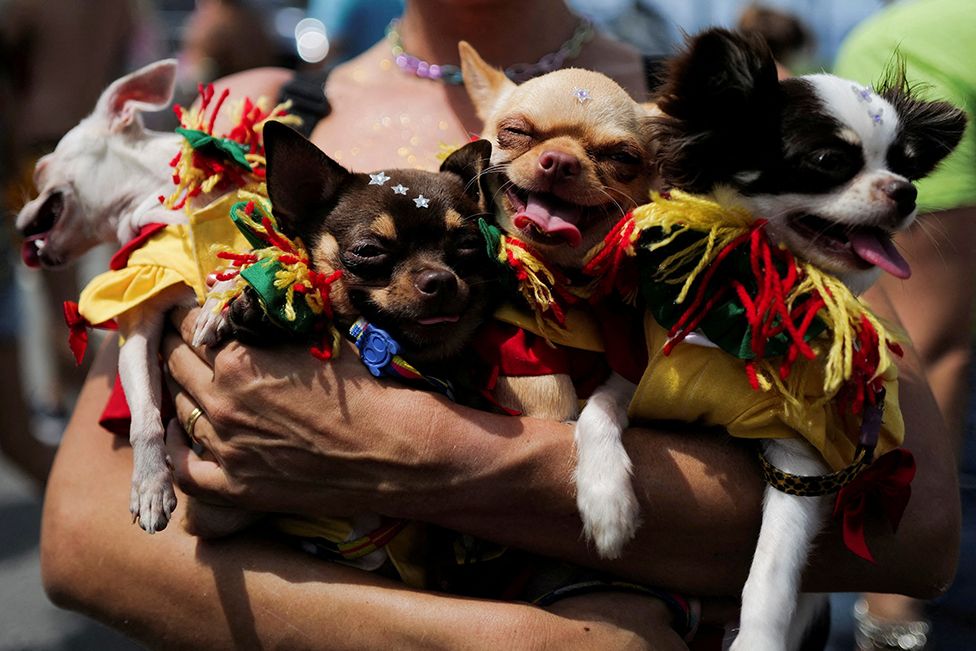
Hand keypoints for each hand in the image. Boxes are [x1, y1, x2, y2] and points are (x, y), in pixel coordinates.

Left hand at [162, 306, 453, 519]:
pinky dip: (175, 449)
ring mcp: (225, 448)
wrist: (396, 451)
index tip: (197, 312)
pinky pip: (183, 470)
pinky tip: (181, 433)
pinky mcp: (236, 488)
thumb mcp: (319, 341)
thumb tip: (250, 303)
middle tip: (184, 338)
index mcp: (239, 359)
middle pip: (176, 363)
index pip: (193, 325)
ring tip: (185, 379)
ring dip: (178, 390)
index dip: (193, 314)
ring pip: (178, 410)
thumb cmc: (366, 390)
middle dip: (179, 345)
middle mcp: (222, 401)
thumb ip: (274, 325)